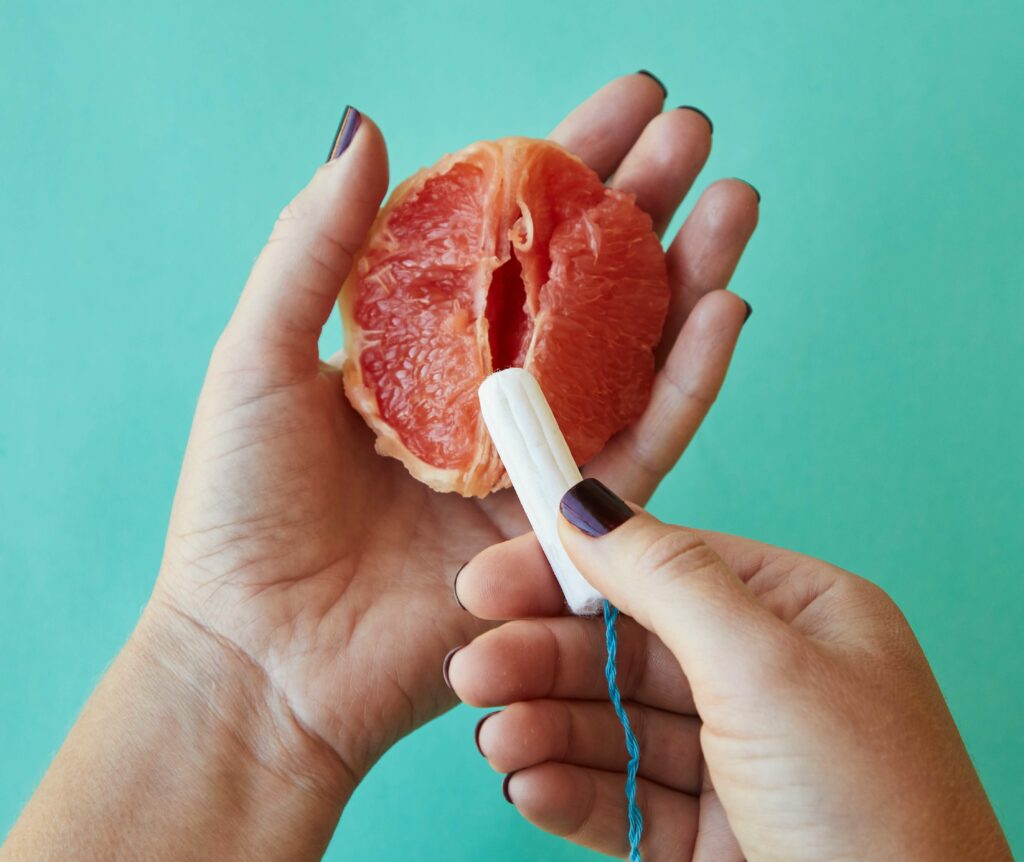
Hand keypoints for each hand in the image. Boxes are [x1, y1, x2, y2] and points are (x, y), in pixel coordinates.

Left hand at [151, 73, 758, 800]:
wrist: (263, 654)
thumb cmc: (243, 509)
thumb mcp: (260, 356)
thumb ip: (316, 246)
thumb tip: (368, 128)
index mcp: (425, 346)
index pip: (513, 236)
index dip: (570, 165)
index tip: (628, 102)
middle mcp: (490, 395)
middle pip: (588, 287)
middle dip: (647, 207)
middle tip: (696, 136)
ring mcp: (534, 460)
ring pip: (635, 357)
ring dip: (690, 278)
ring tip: (732, 204)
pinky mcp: (566, 528)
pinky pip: (644, 446)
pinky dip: (688, 380)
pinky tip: (723, 308)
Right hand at [449, 481, 1011, 860]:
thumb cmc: (871, 808)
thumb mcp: (763, 667)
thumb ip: (665, 580)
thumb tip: (585, 504)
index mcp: (800, 617)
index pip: (661, 569)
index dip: (570, 569)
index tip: (489, 581)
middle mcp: (767, 682)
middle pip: (626, 650)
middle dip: (545, 659)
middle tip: (474, 669)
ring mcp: (736, 763)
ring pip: (617, 727)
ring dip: (548, 728)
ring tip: (496, 740)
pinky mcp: (709, 837)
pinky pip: (623, 799)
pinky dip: (571, 791)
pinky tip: (529, 785)